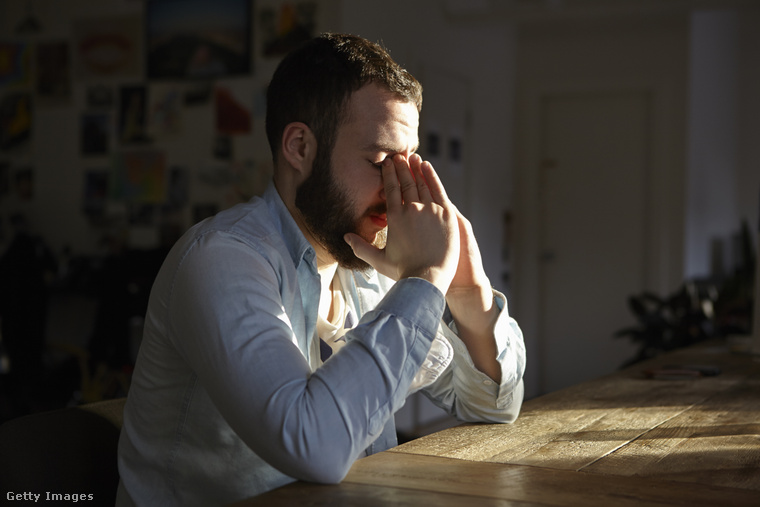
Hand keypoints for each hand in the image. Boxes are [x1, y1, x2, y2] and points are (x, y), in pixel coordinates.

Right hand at [345, 154, 459, 294]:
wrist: (427, 279)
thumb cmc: (403, 271)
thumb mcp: (379, 260)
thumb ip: (361, 247)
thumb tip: (345, 237)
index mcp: (395, 218)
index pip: (391, 189)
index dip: (389, 175)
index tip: (387, 164)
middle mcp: (412, 209)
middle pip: (406, 182)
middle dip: (401, 167)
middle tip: (398, 156)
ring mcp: (431, 210)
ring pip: (422, 183)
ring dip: (416, 168)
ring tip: (412, 158)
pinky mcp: (447, 214)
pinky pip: (439, 190)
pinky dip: (432, 177)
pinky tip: (427, 167)